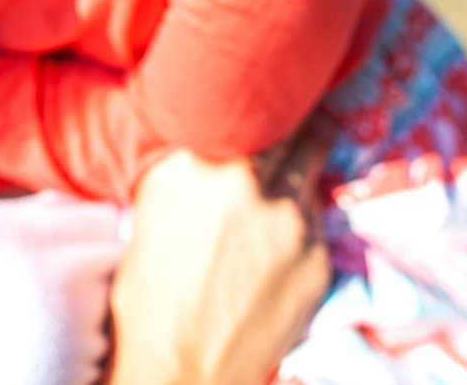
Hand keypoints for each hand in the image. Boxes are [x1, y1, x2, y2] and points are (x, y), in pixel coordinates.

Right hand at [105, 110, 337, 384]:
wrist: (181, 370)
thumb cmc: (148, 300)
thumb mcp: (148, 215)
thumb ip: (187, 172)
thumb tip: (213, 142)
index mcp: (194, 160)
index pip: (241, 109)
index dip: (254, 109)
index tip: (261, 107)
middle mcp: (246, 177)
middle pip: (287, 129)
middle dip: (289, 130)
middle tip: (291, 130)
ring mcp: (290, 216)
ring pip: (308, 174)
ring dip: (297, 181)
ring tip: (282, 201)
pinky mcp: (318, 256)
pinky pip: (316, 227)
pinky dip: (302, 234)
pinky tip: (277, 258)